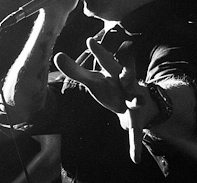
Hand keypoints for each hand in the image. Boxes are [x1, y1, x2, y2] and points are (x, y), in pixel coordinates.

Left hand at [54, 38, 152, 162]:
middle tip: (125, 54)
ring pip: (135, 99)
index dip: (99, 51)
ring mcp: (132, 101)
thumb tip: (57, 55)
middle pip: (125, 74)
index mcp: (113, 74)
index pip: (105, 60)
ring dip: (136, 100)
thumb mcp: (94, 80)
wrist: (139, 104)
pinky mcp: (135, 121)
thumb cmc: (111, 87)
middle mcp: (126, 83)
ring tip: (137, 102)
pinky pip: (135, 134)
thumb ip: (77, 70)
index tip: (90, 40)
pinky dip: (135, 145)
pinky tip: (134, 157)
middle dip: (124, 69)